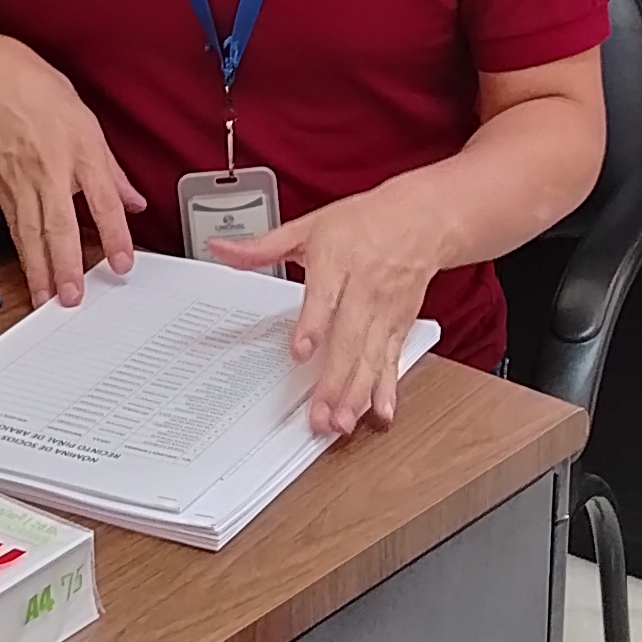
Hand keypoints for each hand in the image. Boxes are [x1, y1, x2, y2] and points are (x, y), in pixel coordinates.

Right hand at [0, 34, 143, 307]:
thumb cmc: (36, 90)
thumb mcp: (86, 120)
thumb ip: (111, 168)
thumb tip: (132, 201)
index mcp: (79, 148)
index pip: (102, 199)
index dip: (114, 234)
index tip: (122, 262)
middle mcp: (49, 168)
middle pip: (58, 224)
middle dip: (65, 264)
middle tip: (73, 296)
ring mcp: (19, 180)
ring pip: (30, 233)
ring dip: (39, 270)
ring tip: (47, 298)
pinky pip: (13, 226)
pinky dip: (22, 253)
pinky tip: (30, 272)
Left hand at [211, 178, 444, 435]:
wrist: (420, 218)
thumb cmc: (362, 223)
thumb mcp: (309, 227)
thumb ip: (263, 247)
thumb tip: (220, 249)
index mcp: (338, 262)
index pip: (324, 297)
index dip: (313, 326)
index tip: (300, 352)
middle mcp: (364, 290)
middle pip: (349, 340)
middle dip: (334, 381)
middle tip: (319, 414)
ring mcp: (385, 312)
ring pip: (371, 358)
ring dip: (357, 394)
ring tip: (341, 423)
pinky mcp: (400, 326)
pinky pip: (393, 360)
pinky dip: (388, 388)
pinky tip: (381, 412)